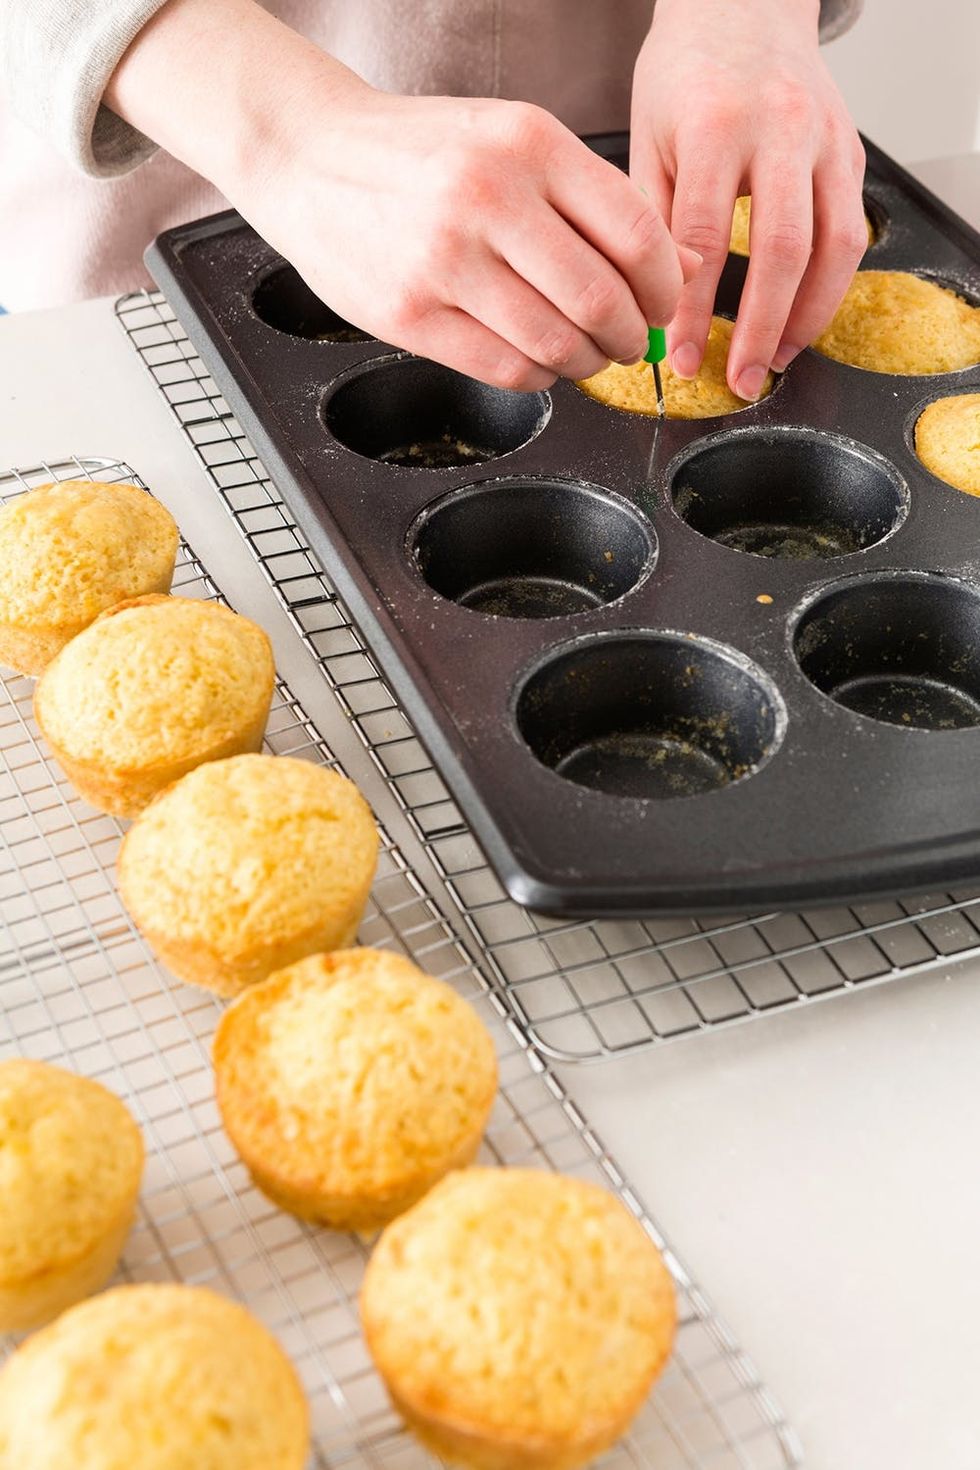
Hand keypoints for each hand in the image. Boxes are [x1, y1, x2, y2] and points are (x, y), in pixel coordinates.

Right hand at [244, 88, 702, 390]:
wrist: (309, 158)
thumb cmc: (423, 155)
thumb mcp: (516, 143)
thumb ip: (595, 201)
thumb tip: (685, 267)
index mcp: (529, 144)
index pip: (635, 232)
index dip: (665, 284)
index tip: (663, 302)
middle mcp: (488, 198)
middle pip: (600, 299)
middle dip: (629, 335)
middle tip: (627, 340)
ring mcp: (445, 260)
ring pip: (555, 345)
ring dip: (585, 364)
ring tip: (581, 353)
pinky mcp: (411, 316)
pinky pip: (505, 370)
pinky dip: (538, 378)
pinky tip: (535, 360)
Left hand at [630, 0, 866, 398]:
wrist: (742, 9)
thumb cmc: (685, 76)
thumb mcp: (648, 139)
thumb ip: (654, 219)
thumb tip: (653, 304)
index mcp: (716, 126)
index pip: (706, 239)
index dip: (695, 311)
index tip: (682, 359)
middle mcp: (782, 130)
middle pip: (784, 250)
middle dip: (762, 328)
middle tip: (742, 380)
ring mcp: (826, 140)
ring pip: (834, 247)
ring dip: (808, 317)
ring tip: (776, 361)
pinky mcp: (851, 152)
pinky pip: (851, 233)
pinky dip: (829, 287)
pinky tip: (800, 320)